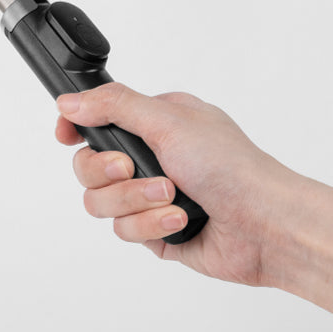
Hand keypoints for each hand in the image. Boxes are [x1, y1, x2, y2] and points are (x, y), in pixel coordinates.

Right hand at [55, 82, 299, 286]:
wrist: (266, 225)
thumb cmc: (231, 166)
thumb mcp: (169, 121)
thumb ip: (114, 106)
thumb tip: (69, 101)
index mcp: (154, 120)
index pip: (96, 118)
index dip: (75, 128)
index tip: (66, 135)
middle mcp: (150, 154)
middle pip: (89, 164)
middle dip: (108, 172)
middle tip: (131, 167)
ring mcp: (151, 194)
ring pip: (101, 202)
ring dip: (135, 201)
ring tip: (170, 196)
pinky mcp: (156, 230)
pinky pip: (124, 230)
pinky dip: (151, 225)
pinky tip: (180, 221)